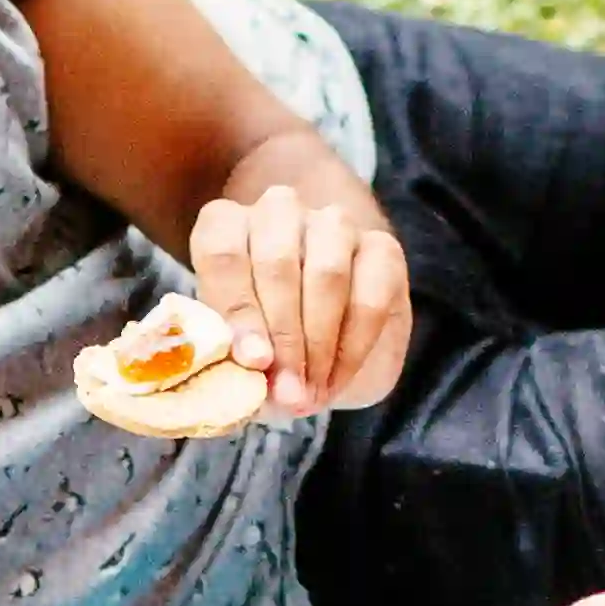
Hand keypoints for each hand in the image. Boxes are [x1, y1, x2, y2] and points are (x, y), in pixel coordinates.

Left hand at [189, 146, 409, 415]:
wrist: (321, 352)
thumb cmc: (264, 345)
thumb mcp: (236, 353)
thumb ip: (232, 359)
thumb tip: (247, 374)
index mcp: (226, 225)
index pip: (223, 254)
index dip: (237, 310)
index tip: (253, 361)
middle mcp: (278, 212)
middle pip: (277, 264)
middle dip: (283, 338)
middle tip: (287, 392)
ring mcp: (332, 224)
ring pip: (327, 275)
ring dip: (319, 344)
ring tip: (310, 392)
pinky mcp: (381, 248)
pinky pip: (369, 297)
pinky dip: (352, 348)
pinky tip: (335, 379)